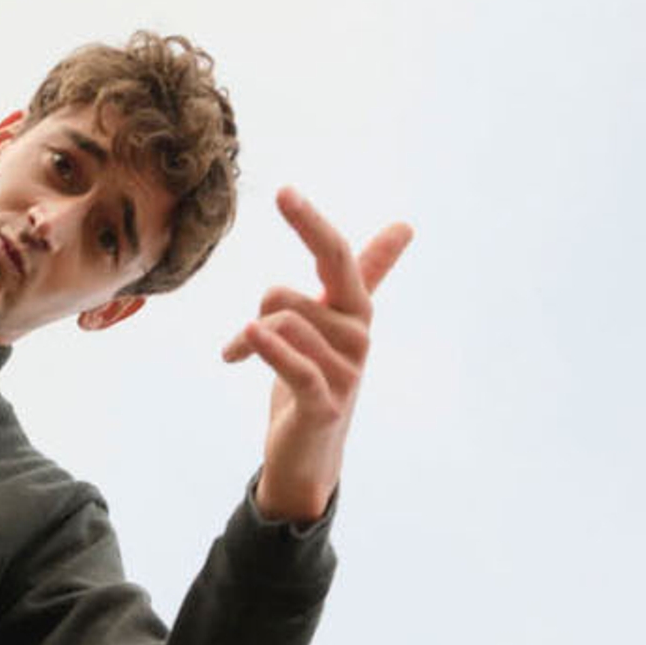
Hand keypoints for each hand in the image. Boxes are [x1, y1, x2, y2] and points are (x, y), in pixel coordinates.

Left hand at [227, 187, 408, 524]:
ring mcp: (345, 371)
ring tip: (243, 355)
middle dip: (262, 304)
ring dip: (248, 340)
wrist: (308, 452)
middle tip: (253, 331)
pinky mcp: (325, 403)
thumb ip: (365, 273)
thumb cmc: (315, 377)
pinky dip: (266, 351)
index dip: (310, 225)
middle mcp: (357, 335)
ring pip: (279, 326)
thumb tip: (407, 225)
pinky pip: (294, 365)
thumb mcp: (333, 321)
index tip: (283, 192)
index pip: (335, 255)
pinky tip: (239, 346)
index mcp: (356, 309)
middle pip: (287, 295)